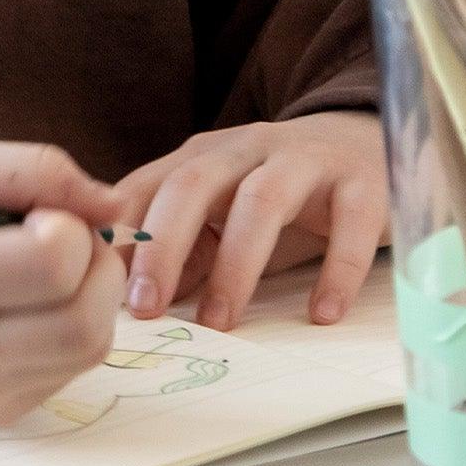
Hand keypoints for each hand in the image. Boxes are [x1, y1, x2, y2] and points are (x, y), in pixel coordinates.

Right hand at [0, 140, 124, 426]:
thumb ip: (36, 169)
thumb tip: (116, 205)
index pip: (56, 262)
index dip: (67, 224)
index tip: (35, 213)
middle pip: (87, 318)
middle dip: (97, 263)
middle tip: (59, 236)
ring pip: (92, 347)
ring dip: (93, 296)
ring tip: (46, 268)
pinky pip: (73, 368)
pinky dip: (72, 326)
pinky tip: (31, 303)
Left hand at [112, 111, 387, 330]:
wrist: (368, 143)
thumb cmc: (284, 192)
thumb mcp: (224, 212)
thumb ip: (183, 247)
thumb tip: (128, 300)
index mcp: (207, 156)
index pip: (149, 185)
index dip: (118, 234)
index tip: (96, 287)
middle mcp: (250, 148)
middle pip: (196, 183)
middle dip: (164, 245)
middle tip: (147, 307)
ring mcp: (308, 160)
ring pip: (262, 199)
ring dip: (236, 263)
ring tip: (220, 322)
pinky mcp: (363, 180)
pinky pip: (350, 221)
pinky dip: (335, 270)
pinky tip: (322, 313)